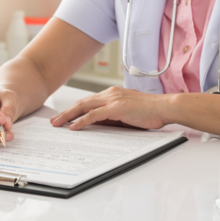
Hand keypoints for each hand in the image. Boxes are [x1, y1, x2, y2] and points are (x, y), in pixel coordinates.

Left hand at [50, 86, 170, 129]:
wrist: (165, 108)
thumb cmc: (150, 112)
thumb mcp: (126, 115)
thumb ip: (111, 117)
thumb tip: (96, 125)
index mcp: (112, 94)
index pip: (88, 102)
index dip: (74, 110)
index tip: (64, 117)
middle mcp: (110, 94)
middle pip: (82, 103)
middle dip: (66, 112)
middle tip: (54, 121)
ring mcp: (113, 99)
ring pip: (84, 107)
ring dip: (68, 116)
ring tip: (58, 124)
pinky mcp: (116, 107)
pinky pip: (94, 115)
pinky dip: (82, 120)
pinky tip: (74, 126)